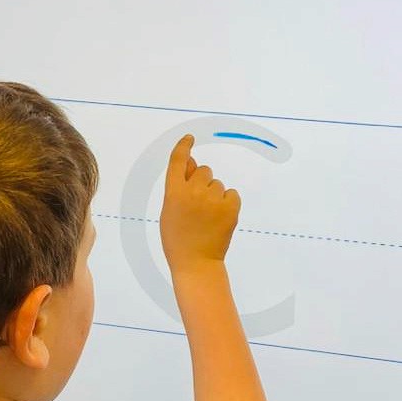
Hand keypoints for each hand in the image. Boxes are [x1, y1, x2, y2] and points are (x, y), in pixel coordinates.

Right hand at [160, 134, 240, 272]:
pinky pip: (231, 193)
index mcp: (173, 192)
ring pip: (217, 184)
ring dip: (214, 195)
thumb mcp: (170, 210)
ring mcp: (212, 199)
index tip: (189, 138)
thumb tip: (192, 162)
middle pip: (203, 170)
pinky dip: (227, 203)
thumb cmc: (178, 238)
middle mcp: (193, 192)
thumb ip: (179, 185)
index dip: (184, 147)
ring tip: (208, 217)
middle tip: (198, 205)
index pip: (178, 161)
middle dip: (202, 182)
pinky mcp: (230, 207)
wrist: (196, 262)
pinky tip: (219, 218)